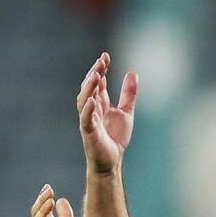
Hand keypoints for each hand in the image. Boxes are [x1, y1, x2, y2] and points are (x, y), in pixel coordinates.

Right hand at [77, 52, 137, 173]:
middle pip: (89, 87)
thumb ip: (128, 94)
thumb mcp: (126, 112)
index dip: (100, 68)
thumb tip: (132, 73)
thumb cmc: (115, 138)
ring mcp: (88, 119)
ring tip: (96, 75)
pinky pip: (85, 119)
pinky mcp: (88, 132)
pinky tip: (93, 100)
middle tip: (101, 61)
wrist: (112, 161)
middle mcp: (92, 109)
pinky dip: (88, 109)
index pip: (98, 81)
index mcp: (100, 103)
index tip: (106, 56)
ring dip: (89, 87)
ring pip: (83, 99)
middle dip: (94, 73)